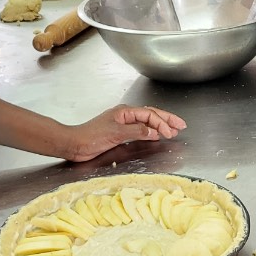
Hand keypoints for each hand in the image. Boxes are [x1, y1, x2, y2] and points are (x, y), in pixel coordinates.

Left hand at [62, 106, 186, 161]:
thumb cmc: (91, 137)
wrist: (75, 144)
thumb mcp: (116, 133)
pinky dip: (150, 132)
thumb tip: (154, 131)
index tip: (171, 132)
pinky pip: (140, 130)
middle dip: (167, 119)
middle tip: (181, 125)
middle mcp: (125, 115)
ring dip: (160, 126)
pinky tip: (156, 136)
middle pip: (151, 115)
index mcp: (125, 111)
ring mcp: (122, 124)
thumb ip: (136, 131)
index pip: (149, 114)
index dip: (162, 122)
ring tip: (173, 131)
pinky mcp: (119, 133)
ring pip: (146, 122)